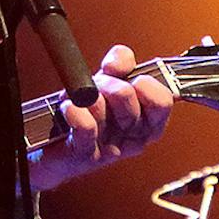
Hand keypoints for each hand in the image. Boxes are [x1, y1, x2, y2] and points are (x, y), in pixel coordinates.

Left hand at [32, 46, 173, 192]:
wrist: (54, 145)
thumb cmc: (85, 113)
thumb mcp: (107, 82)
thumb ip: (120, 65)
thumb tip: (121, 62)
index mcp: (148, 121)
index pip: (164, 98)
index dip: (145, 82)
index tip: (127, 76)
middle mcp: (134, 137)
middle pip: (128, 94)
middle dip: (107, 83)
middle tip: (97, 90)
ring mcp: (111, 148)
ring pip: (103, 106)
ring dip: (86, 98)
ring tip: (81, 104)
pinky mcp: (86, 156)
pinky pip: (86, 125)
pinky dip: (74, 111)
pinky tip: (69, 110)